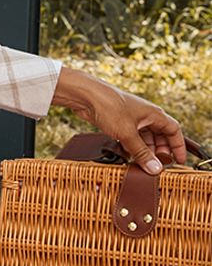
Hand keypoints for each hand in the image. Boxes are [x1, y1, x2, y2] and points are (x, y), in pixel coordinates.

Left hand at [50, 67, 185, 174]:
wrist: (86, 96)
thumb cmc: (109, 106)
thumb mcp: (128, 134)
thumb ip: (141, 152)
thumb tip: (155, 168)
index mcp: (154, 114)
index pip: (174, 130)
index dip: (178, 146)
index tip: (179, 161)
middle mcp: (145, 116)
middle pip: (160, 136)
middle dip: (161, 151)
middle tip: (158, 166)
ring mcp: (132, 119)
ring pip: (145, 138)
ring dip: (146, 151)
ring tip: (144, 165)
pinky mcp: (119, 123)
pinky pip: (132, 138)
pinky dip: (133, 148)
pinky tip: (129, 157)